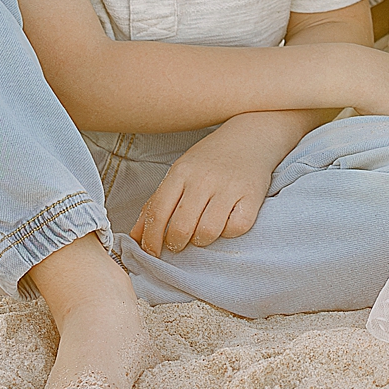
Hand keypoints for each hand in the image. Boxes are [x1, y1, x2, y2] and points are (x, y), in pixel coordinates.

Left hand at [131, 115, 290, 256]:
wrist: (252, 136)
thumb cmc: (210, 159)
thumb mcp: (179, 172)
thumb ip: (156, 203)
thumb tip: (135, 237)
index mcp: (181, 171)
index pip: (158, 213)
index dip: (151, 239)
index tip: (152, 252)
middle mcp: (204, 178)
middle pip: (181, 228)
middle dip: (175, 244)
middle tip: (179, 243)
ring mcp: (229, 187)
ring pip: (207, 233)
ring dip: (201, 240)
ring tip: (202, 232)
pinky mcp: (253, 195)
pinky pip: (236, 229)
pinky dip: (228, 233)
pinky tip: (226, 223)